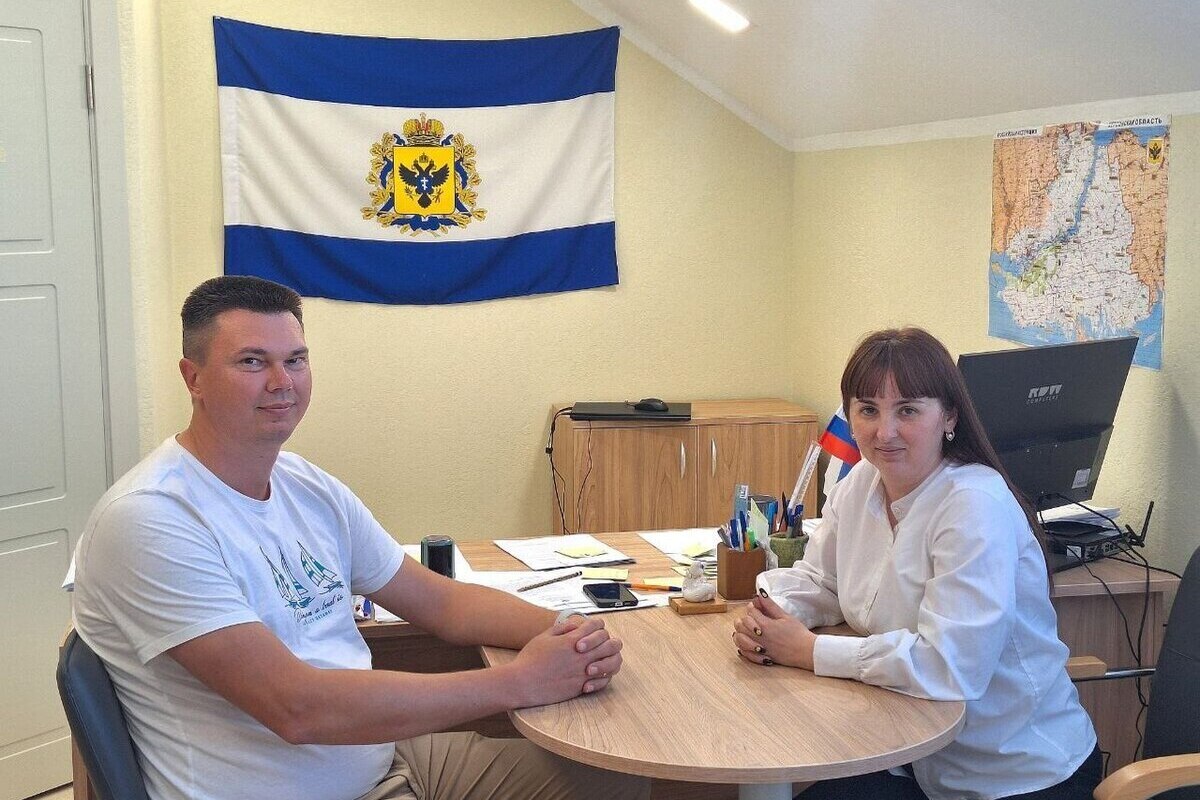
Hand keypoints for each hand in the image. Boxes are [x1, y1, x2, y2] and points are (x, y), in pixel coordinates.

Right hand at [508, 616, 622, 706]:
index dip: (598, 624)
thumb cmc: (530, 659)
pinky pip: (603, 680)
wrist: (523, 683)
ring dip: (611, 658)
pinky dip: (605, 675)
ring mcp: (583, 671)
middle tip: (605, 642)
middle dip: (609, 640)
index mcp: (572, 640)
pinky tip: (599, 673)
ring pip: (611, 662)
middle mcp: (582, 655)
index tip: (595, 627)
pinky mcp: (581, 686)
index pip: (597, 626)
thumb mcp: (544, 637)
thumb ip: (562, 628)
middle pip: (610, 643)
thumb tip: (576, 625)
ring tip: (606, 658)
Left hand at [732, 594, 815, 669]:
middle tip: (748, 617)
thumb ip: (770, 605)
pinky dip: (742, 647)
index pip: (750, 612)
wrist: (807, 651)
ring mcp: (760, 648)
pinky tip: (745, 642)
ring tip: (744, 629)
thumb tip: (760, 594)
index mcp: (766, 625)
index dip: (751, 607)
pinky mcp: (762, 658)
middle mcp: (760, 637)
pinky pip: (745, 653)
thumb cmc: (798, 633)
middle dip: (742, 618)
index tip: (755, 606)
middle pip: (741, 625)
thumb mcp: (785, 616)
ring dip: (739, 632)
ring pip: (740, 639)